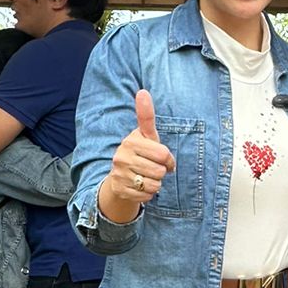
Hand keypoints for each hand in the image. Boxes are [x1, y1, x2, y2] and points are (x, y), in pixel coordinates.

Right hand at [99, 89, 175, 221]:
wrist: (119, 178)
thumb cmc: (140, 153)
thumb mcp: (146, 135)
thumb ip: (146, 116)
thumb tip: (142, 91)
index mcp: (131, 141)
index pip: (164, 154)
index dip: (168, 159)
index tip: (163, 158)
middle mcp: (121, 156)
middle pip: (160, 171)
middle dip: (161, 173)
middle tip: (153, 169)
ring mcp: (119, 174)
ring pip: (154, 185)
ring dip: (155, 184)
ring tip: (146, 177)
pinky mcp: (120, 190)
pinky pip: (146, 196)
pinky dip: (147, 194)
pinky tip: (139, 187)